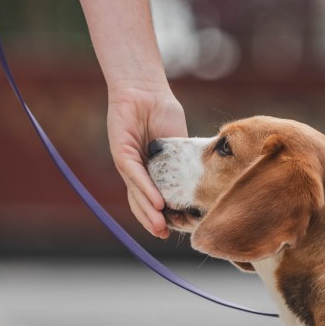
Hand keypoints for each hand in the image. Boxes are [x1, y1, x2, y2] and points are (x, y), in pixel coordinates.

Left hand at [107, 84, 186, 237]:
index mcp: (150, 173)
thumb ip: (184, 165)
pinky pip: (135, 176)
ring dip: (149, 212)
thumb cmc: (162, 113)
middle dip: (152, 221)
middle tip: (164, 235)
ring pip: (137, 193)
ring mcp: (128, 164)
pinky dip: (146, 190)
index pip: (152, 201)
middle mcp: (136, 172)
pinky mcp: (121, 153)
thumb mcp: (178, 146)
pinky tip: (157, 202)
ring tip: (160, 226)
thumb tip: (203, 185)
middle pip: (142, 202)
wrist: (146, 90)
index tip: (174, 231)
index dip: (161, 216)